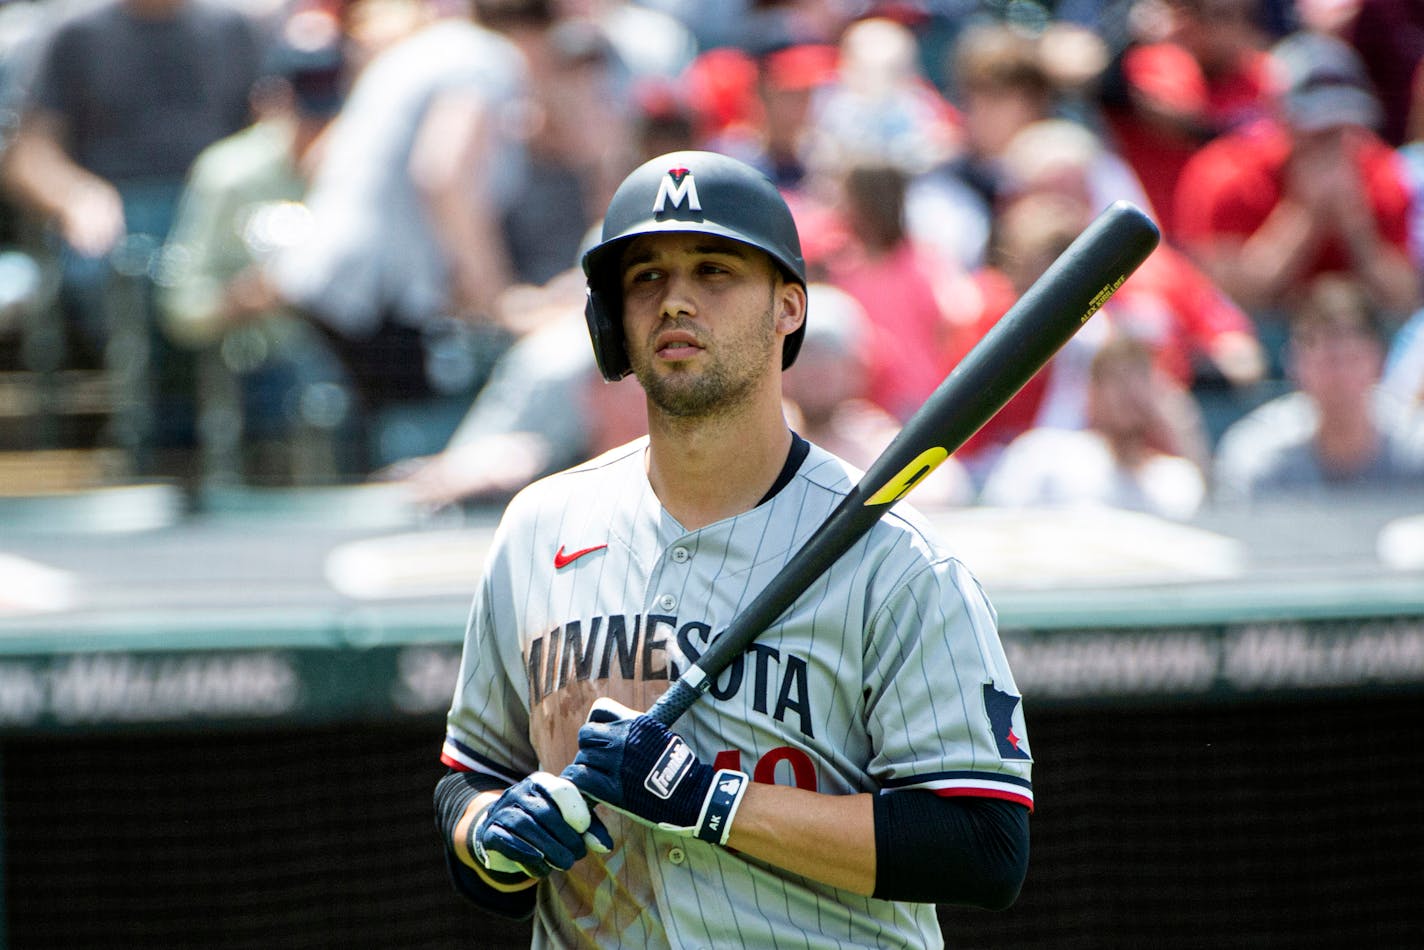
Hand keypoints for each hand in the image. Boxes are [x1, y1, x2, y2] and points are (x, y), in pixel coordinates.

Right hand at [470, 771, 612, 877]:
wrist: (504, 834)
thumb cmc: (545, 826)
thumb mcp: (568, 822)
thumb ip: (588, 829)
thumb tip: (606, 846)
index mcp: (542, 782)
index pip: (562, 790)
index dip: (576, 810)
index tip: (584, 830)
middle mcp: (519, 791)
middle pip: (545, 812)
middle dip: (565, 837)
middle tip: (578, 855)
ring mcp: (501, 810)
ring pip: (525, 826)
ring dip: (548, 848)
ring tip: (564, 864)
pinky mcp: (489, 832)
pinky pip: (506, 840)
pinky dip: (525, 854)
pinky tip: (541, 866)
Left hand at [562, 698, 748, 844]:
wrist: (692, 795)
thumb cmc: (681, 768)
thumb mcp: (662, 735)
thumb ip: (638, 732)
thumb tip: (621, 732)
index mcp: (636, 723)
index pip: (600, 709)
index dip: (597, 723)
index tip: (601, 736)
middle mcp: (622, 738)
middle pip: (586, 734)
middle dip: (589, 747)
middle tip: (597, 762)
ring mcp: (615, 762)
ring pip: (582, 757)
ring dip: (586, 768)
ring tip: (596, 779)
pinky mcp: (611, 787)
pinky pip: (580, 778)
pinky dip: (579, 783)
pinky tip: (586, 789)